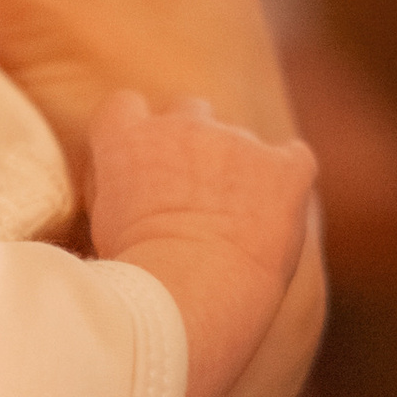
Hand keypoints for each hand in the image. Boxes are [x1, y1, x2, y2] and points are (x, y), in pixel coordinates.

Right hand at [85, 92, 315, 296]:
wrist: (188, 290)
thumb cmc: (137, 276)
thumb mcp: (102, 226)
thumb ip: (116, 190)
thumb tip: (127, 190)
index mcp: (128, 140)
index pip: (125, 106)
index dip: (135, 129)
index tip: (142, 160)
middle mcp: (181, 126)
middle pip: (188, 109)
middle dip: (191, 140)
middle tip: (194, 190)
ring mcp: (237, 142)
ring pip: (240, 137)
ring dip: (238, 166)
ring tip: (237, 221)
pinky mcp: (284, 168)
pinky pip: (295, 157)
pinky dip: (289, 177)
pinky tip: (281, 209)